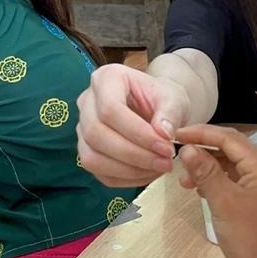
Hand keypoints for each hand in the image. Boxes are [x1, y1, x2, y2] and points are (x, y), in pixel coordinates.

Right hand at [76, 63, 188, 186]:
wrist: (157, 107)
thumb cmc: (163, 98)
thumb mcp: (173, 99)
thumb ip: (170, 113)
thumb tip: (163, 134)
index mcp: (106, 79)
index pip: (110, 109)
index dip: (138, 133)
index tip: (166, 147)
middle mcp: (87, 101)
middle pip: (96, 134)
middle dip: (133, 154)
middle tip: (165, 162)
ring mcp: (82, 127)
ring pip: (91, 157)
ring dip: (128, 170)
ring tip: (159, 169)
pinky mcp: (87, 150)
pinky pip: (98, 172)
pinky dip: (125, 178)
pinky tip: (149, 173)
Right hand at [177, 124, 256, 257]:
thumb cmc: (249, 238)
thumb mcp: (223, 202)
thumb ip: (205, 172)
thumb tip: (188, 149)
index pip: (229, 138)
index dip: (201, 134)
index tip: (175, 136)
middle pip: (232, 148)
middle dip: (204, 150)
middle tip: (177, 157)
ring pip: (233, 164)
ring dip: (209, 167)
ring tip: (185, 181)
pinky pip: (237, 179)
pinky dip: (218, 180)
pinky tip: (200, 190)